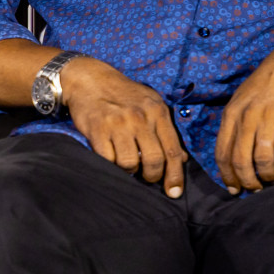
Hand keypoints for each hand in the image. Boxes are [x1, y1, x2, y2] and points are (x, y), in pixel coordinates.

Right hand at [63, 57, 186, 197]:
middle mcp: (141, 118)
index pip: (173, 150)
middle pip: (154, 160)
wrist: (91, 80)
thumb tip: (182, 159)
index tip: (175, 192)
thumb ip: (167, 131)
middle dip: (153, 176)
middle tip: (148, 178)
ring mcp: (119, 124)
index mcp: (159, 113)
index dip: (175, 175)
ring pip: (130, 163)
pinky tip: (111, 160)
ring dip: (129, 171)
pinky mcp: (98, 130)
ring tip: (127, 166)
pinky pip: (107, 160)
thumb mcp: (152, 105)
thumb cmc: (126, 96)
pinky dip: (110, 165)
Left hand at [216, 43, 273, 193]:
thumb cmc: (271, 83)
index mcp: (232, 113)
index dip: (228, 176)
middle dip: (248, 181)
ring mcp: (269, 116)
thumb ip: (237, 123)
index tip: (235, 189)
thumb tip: (233, 156)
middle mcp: (247, 116)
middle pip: (241, 160)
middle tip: (256, 189)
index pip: (222, 153)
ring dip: (269, 175)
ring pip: (263, 158)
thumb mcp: (245, 99)